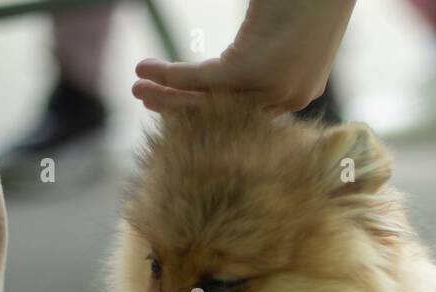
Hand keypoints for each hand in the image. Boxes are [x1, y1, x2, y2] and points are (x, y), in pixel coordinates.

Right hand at [133, 0, 354, 112]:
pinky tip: (146, 70)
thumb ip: (259, 55)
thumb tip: (229, 64)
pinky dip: (170, 76)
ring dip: (167, 97)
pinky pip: (204, 80)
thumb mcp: (281, 33)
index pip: (242, 111)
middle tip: (147, 101)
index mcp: (298, 90)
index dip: (203, 109)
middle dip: (179, 108)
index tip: (174, 104)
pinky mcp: (258, 71)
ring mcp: (275, 87)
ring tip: (137, 90)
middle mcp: (289, 97)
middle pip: (223, 113)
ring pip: (210, 101)